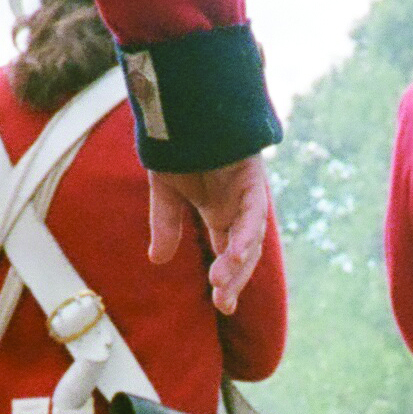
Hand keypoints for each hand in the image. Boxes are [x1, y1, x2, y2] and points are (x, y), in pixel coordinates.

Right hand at [149, 156, 273, 317]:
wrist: (184, 107)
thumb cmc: (178, 144)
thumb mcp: (166, 191)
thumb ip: (166, 224)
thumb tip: (158, 261)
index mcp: (221, 213)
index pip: (228, 254)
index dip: (228, 281)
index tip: (220, 306)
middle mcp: (238, 208)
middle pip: (242, 253)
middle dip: (234, 280)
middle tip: (223, 305)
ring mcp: (247, 195)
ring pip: (250, 238)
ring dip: (236, 264)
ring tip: (220, 286)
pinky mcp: (252, 180)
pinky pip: (254, 213)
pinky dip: (245, 235)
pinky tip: (234, 255)